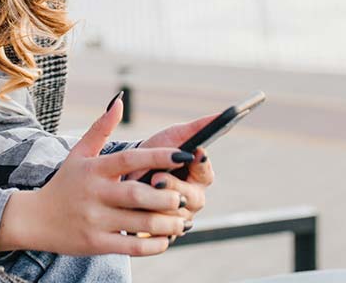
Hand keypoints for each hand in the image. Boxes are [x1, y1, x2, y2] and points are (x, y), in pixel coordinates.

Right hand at [0, 96, 190, 256]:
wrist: (35, 219)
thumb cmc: (64, 184)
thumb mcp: (79, 153)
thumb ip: (101, 129)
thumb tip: (119, 101)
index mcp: (94, 169)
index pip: (129, 158)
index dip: (158, 156)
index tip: (184, 155)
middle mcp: (94, 193)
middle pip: (137, 193)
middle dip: (166, 196)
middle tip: (183, 198)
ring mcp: (95, 219)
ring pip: (139, 222)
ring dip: (167, 223)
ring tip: (181, 221)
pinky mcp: (96, 243)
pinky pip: (131, 246)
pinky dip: (154, 245)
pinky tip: (166, 239)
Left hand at [137, 112, 219, 233]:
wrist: (124, 172)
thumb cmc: (155, 151)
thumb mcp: (174, 136)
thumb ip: (198, 127)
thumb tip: (221, 114)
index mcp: (200, 177)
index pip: (206, 174)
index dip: (201, 164)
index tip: (195, 152)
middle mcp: (193, 199)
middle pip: (193, 198)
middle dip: (174, 187)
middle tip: (156, 178)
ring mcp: (179, 217)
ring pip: (175, 216)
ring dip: (157, 205)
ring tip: (141, 196)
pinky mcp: (162, 232)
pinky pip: (159, 231)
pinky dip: (147, 222)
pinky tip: (135, 213)